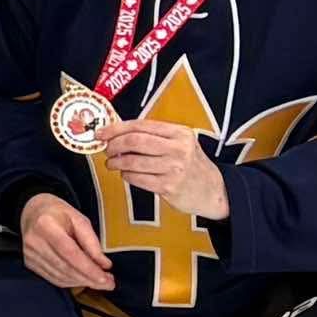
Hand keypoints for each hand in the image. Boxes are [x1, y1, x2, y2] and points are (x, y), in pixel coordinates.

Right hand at [18, 189, 110, 292]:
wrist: (33, 213)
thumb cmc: (57, 214)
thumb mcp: (78, 219)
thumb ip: (91, 241)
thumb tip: (103, 264)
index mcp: (46, 225)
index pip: (70, 253)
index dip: (88, 268)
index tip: (104, 277)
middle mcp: (34, 241)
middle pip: (65, 268)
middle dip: (89, 279)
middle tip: (108, 283)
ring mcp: (30, 254)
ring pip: (60, 276)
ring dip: (82, 282)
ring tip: (99, 281)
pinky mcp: (29, 263)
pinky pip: (53, 278)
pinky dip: (71, 282)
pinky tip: (83, 279)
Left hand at [100, 116, 227, 220]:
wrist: (214, 190)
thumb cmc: (192, 165)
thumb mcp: (180, 143)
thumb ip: (154, 136)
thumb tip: (118, 133)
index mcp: (179, 133)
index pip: (141, 125)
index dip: (116, 128)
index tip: (102, 132)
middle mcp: (178, 149)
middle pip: (134, 141)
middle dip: (114, 145)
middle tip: (107, 149)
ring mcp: (174, 168)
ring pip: (133, 161)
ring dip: (116, 162)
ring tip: (113, 163)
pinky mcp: (168, 186)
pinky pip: (137, 178)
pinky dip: (126, 175)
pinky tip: (127, 173)